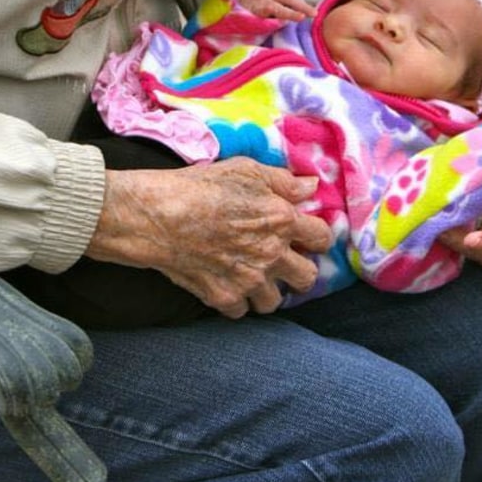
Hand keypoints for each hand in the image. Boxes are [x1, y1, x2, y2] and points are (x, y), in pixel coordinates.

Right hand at [87, 157, 330, 317]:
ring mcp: (249, 281)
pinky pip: (242, 311)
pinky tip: (225, 283)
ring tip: (252, 276)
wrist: (159, 216)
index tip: (305, 236)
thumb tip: (311, 186)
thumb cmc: (200, 186)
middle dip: (298, 270)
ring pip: (274, 302)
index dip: (315, 236)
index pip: (322, 238)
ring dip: (266, 290)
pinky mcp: (224, 298)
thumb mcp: (245, 169)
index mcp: (282, 220)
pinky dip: (235, 301)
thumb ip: (283, 180)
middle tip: (281, 261)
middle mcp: (272, 255)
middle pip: (307, 278)